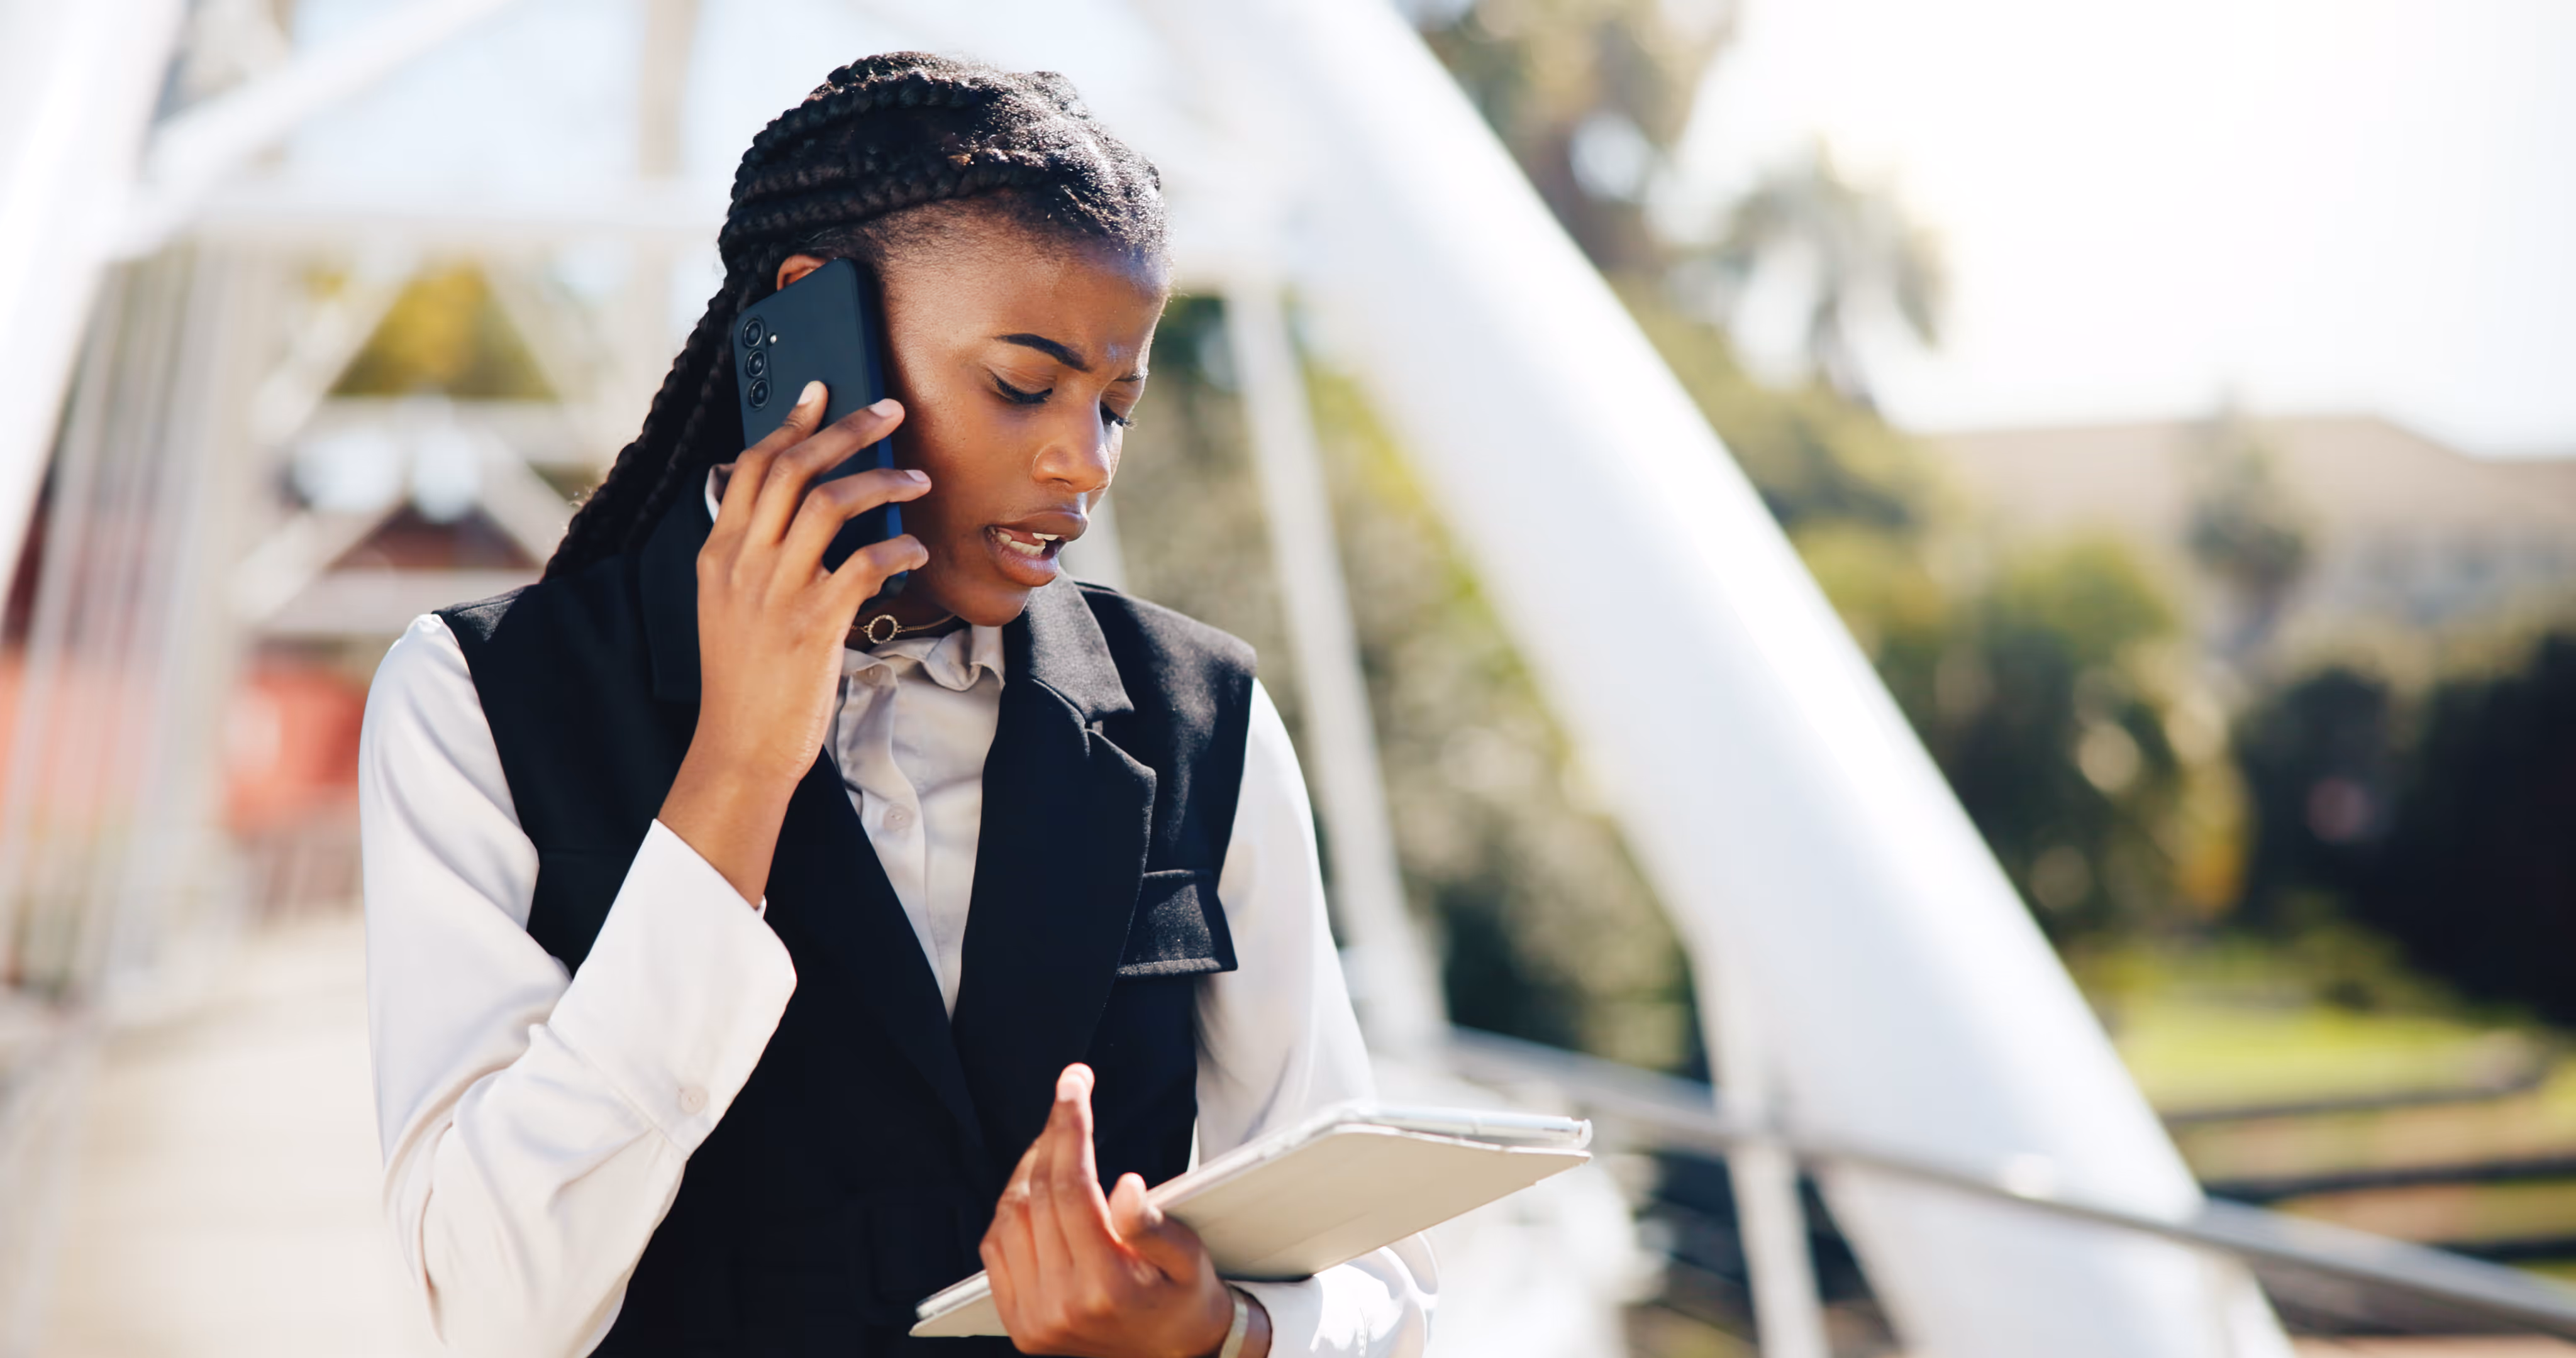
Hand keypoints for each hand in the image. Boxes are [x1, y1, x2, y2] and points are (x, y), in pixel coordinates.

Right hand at [657, 381, 928, 902]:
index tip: (822, 393)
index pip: (752, 466)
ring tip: (918, 479)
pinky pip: (864, 564)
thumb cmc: (746, 678)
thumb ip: (754, 555)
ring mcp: (776, 591)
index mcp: (719, 553)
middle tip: (889, 410)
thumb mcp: (730, 606)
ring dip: (882, 481)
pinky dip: (897, 549)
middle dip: (846, 430)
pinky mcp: (813, 624)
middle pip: (794, 468)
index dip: (791, 424)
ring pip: (830, 503)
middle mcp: (743, 563)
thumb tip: (797, 510)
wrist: (739, 747)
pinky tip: (914, 552)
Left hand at [983, 1065, 1270, 1357]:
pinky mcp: (1018, 1322)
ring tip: (1057, 1141)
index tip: (1075, 1084)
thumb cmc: (1185, 1302)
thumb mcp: (1190, 1261)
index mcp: (1106, 1287)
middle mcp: (1061, 1305)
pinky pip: (996, 1247)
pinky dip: (1011, 1208)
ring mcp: (1033, 1317)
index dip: (1070, 1126)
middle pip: (1039, 1194)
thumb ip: (1156, 1226)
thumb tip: (1126, 1186)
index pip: (1073, 1186)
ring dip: (1029, 1168)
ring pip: (1010, 1217)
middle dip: (1053, 1134)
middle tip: (1069, 1096)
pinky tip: (1036, 1187)